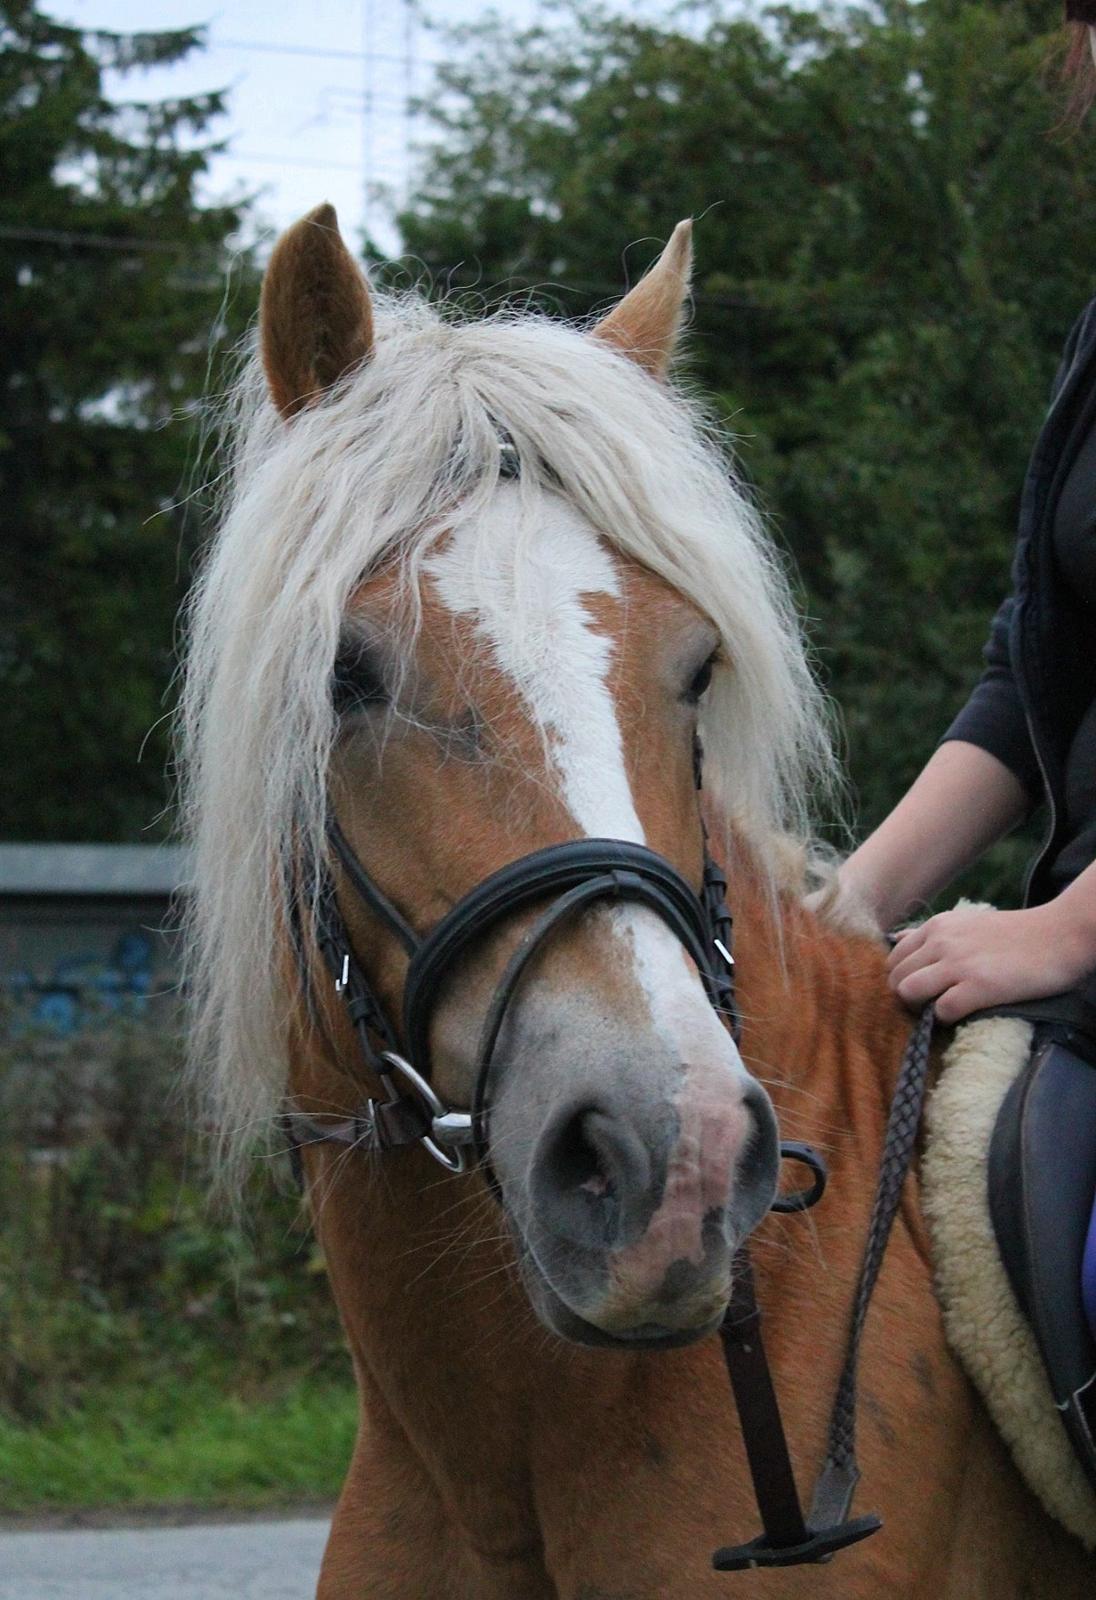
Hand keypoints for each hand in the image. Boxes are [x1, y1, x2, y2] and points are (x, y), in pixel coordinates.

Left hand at [887, 903, 1095, 1024]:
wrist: (1058, 936)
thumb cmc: (1014, 934)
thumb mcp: (965, 922)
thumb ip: (930, 933)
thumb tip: (896, 940)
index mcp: (936, 926)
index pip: (892, 959)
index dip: (900, 980)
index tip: (919, 991)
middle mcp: (941, 942)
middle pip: (895, 979)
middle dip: (907, 998)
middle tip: (928, 1006)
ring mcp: (958, 964)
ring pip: (908, 992)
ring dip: (920, 1008)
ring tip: (942, 1010)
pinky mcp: (979, 986)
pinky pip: (941, 1010)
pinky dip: (946, 1019)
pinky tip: (964, 1013)